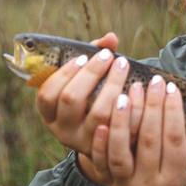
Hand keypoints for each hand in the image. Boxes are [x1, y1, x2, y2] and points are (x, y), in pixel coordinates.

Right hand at [36, 32, 129, 155]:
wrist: (113, 140)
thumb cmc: (96, 100)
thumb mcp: (87, 83)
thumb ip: (95, 57)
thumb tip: (110, 38)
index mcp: (51, 115)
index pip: (47, 95)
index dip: (63, 73)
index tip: (82, 56)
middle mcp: (64, 131)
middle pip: (71, 99)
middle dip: (90, 73)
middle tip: (108, 56)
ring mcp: (88, 141)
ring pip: (99, 112)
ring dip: (112, 84)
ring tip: (124, 64)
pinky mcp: (112, 148)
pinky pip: (122, 124)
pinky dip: (131, 104)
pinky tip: (138, 87)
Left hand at [80, 76, 185, 185]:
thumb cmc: (176, 176)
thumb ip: (177, 135)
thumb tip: (169, 92)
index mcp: (174, 179)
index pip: (174, 139)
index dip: (173, 111)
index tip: (171, 87)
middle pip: (149, 141)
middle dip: (151, 107)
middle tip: (153, 82)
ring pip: (120, 151)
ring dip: (124, 120)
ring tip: (127, 93)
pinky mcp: (107, 184)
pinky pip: (100, 162)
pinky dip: (101, 142)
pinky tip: (102, 122)